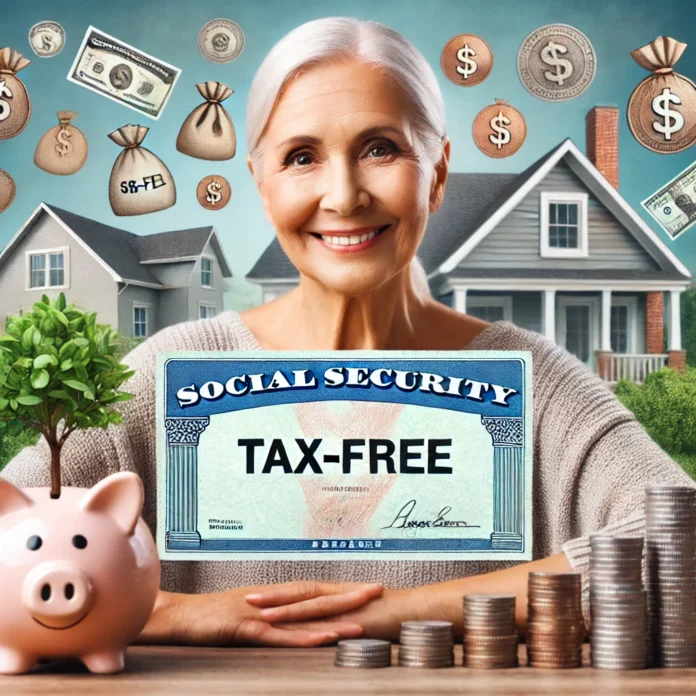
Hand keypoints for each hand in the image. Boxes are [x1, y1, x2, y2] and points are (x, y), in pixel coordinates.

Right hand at [137, 581, 383, 646]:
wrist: (177, 615)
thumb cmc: (209, 619)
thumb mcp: (244, 617)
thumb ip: (268, 619)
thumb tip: (288, 625)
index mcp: (273, 598)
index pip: (314, 593)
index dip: (341, 590)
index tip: (368, 589)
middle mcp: (272, 601)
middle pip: (316, 598)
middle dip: (348, 596)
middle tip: (378, 591)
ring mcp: (260, 614)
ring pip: (302, 617)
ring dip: (332, 619)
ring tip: (361, 622)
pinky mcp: (244, 629)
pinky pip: (277, 636)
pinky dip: (300, 638)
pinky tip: (319, 640)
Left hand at [248, 585, 420, 641]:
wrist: (419, 611)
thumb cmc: (395, 615)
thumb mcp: (365, 617)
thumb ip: (345, 620)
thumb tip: (331, 627)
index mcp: (338, 593)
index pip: (304, 589)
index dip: (280, 592)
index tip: (258, 594)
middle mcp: (338, 595)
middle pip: (299, 591)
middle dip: (272, 595)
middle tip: (246, 596)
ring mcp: (345, 605)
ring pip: (307, 603)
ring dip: (282, 606)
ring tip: (258, 610)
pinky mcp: (353, 618)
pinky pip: (326, 619)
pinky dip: (306, 621)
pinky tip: (293, 628)